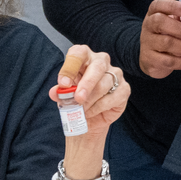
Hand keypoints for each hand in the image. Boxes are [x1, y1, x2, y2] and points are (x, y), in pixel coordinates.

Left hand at [47, 44, 127, 179]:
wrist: (84, 127)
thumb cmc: (71, 108)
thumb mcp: (62, 101)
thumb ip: (61, 93)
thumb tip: (56, 90)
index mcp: (82, 59)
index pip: (78, 52)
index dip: (71, 66)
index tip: (63, 83)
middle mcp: (100, 63)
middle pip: (98, 62)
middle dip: (87, 80)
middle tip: (76, 98)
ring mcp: (115, 75)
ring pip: (108, 79)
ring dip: (93, 97)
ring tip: (82, 110)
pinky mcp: (124, 91)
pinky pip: (118, 93)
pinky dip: (104, 104)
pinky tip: (94, 112)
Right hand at [138, 0, 180, 78]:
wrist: (150, 58)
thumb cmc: (165, 35)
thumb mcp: (173, 23)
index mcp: (153, 14)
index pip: (158, 5)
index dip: (174, 6)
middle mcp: (147, 26)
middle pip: (160, 21)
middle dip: (180, 28)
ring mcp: (146, 43)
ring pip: (166, 42)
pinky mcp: (149, 60)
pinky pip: (168, 60)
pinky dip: (180, 61)